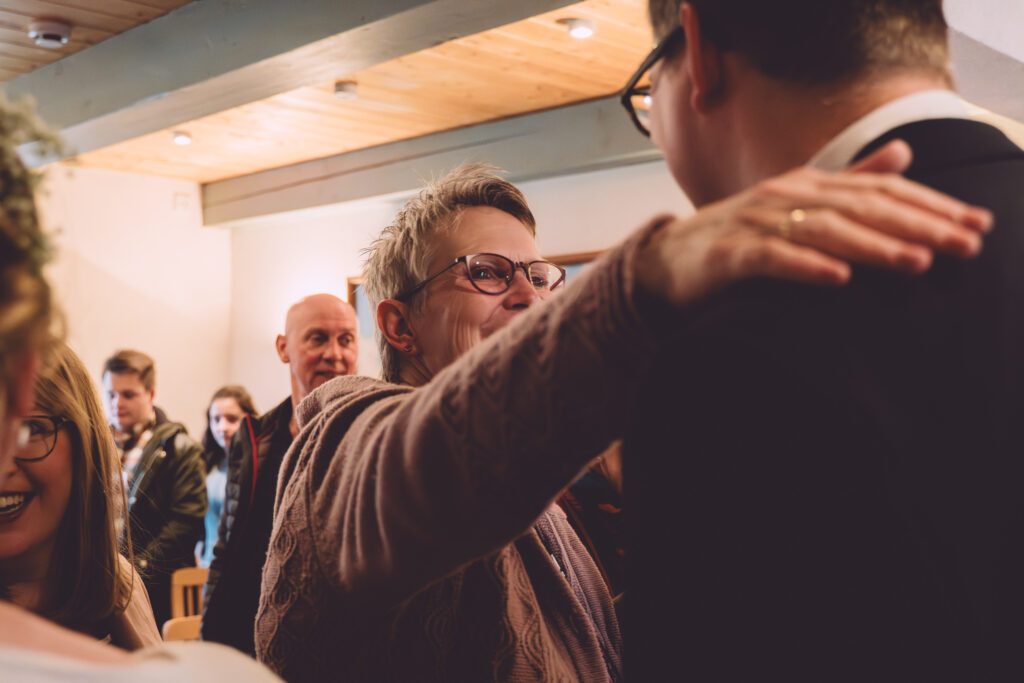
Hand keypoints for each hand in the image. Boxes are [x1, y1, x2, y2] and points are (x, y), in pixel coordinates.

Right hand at [636, 140, 992, 306]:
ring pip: (821, 229)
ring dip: (871, 246)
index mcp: (804, 182)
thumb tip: (903, 153)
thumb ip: (848, 182)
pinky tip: (838, 278)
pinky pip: (770, 258)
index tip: (974, 225)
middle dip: (915, 226)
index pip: (878, 190)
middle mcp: (782, 194)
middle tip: (962, 245)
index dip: (929, 205)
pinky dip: (805, 266)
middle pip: (858, 206)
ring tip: (914, 263)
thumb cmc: (736, 239)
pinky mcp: (728, 255)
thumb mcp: (796, 205)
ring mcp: (753, 222)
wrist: (665, 263)